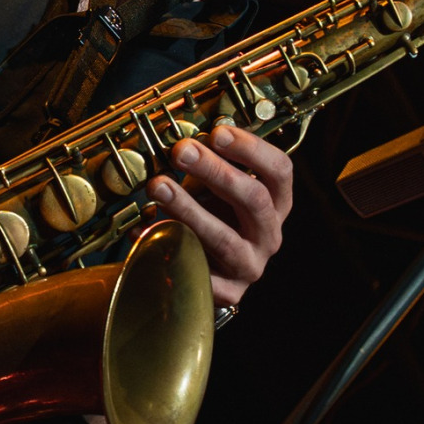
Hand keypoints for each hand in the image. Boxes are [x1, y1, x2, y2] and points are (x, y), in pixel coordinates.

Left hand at [148, 125, 292, 307]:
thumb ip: (207, 165)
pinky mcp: (227, 292)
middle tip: (181, 151)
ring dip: (189, 208)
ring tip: (158, 186)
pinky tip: (144, 230)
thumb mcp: (212, 188)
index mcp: (275, 203)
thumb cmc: (208, 218)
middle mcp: (269, 235)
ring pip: (225, 238)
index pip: (280, 171)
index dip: (252, 149)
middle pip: (254, 200)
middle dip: (215, 172)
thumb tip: (184, 138)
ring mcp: (250, 266)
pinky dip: (169, 249)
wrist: (197, 269)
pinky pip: (198, 270)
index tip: (218, 131)